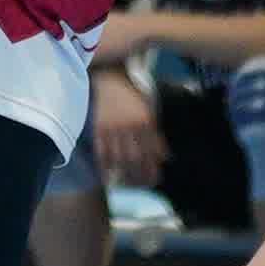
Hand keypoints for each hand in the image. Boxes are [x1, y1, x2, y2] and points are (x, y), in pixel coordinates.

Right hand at [90, 69, 166, 191]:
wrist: (109, 79)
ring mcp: (113, 127)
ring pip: (119, 158)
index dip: (153, 170)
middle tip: (140, 186)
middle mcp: (131, 126)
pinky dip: (105, 166)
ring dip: (122, 174)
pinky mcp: (98, 127)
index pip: (152, 153)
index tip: (153, 181)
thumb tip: (165, 158)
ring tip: (126, 183)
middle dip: (139, 176)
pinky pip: (102, 152)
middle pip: (136, 159)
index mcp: (146, 122)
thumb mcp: (149, 113)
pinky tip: (108, 175)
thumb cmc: (132, 97)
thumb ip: (157, 136)